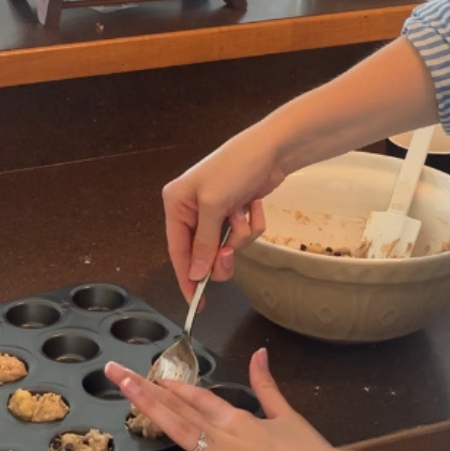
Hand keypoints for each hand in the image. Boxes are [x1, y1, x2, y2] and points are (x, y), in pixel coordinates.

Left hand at [104, 348, 337, 450]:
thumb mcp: (287, 413)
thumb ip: (266, 384)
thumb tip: (259, 352)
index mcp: (237, 417)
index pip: (197, 395)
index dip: (171, 384)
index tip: (149, 371)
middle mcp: (221, 435)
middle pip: (176, 408)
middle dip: (144, 388)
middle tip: (116, 372)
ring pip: (176, 433)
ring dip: (148, 411)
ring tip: (124, 393)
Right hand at [162, 127, 280, 298]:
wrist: (272, 149)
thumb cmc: (235, 167)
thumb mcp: (214, 206)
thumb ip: (203, 243)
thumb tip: (195, 273)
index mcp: (177, 203)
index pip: (178, 250)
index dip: (186, 277)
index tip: (195, 301)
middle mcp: (192, 209)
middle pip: (202, 253)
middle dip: (220, 254)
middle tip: (231, 254)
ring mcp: (215, 211)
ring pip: (225, 246)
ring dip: (240, 237)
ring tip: (244, 216)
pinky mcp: (235, 212)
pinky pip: (242, 235)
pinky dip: (251, 225)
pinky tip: (254, 206)